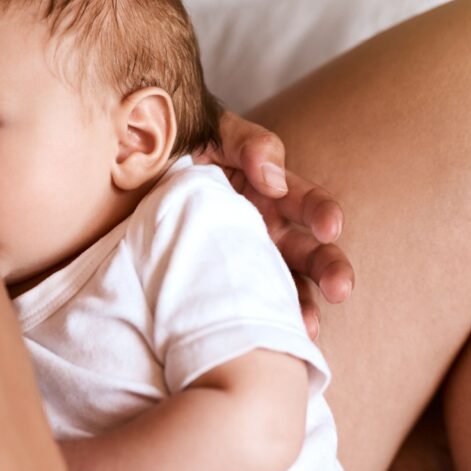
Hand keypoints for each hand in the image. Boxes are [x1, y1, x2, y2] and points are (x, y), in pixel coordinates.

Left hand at [195, 112, 354, 337]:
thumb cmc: (182, 145)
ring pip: (285, 287)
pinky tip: (268, 337)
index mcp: (269, 191)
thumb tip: (274, 179)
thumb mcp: (214, 133)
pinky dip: (261, 320)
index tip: (329, 227)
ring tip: (305, 327)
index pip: (306, 201)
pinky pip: (244, 305)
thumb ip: (248, 143)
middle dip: (329, 269)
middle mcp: (264, 230)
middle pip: (308, 252)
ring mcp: (243, 260)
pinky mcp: (218, 283)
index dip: (321, 212)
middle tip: (339, 287)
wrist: (131, 166)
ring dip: (302, 306)